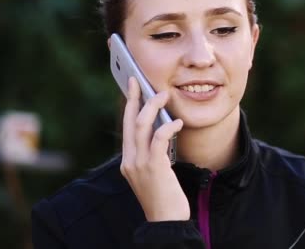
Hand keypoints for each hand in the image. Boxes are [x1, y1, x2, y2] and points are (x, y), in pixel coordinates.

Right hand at [120, 77, 188, 221]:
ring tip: (164, 96)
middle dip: (135, 98)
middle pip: (130, 121)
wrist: (166, 222)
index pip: (126, 127)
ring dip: (153, 106)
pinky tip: (177, 122)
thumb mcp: (154, 172)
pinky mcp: (153, 167)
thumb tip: (162, 129)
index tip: (132, 87)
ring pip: (142, 125)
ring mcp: (139, 164)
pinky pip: (158, 138)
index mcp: (128, 160)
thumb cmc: (164, 197)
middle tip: (141, 81)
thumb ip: (153, 153)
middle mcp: (129, 160)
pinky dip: (167, 126)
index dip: (129, 105)